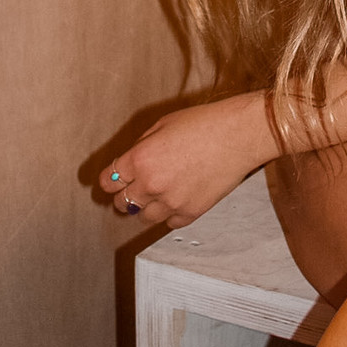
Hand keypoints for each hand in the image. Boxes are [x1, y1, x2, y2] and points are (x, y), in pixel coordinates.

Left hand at [99, 92, 274, 226]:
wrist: (237, 136)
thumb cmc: (204, 124)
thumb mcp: (163, 124)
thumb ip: (142, 146)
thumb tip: (131, 163)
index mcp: (140, 159)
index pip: (109, 182)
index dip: (110, 181)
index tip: (114, 181)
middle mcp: (151, 184)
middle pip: (122, 204)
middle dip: (125, 196)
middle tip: (133, 190)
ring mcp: (170, 202)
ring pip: (143, 218)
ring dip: (146, 208)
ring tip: (157, 196)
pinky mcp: (190, 213)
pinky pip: (169, 223)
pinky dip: (170, 214)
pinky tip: (177, 199)